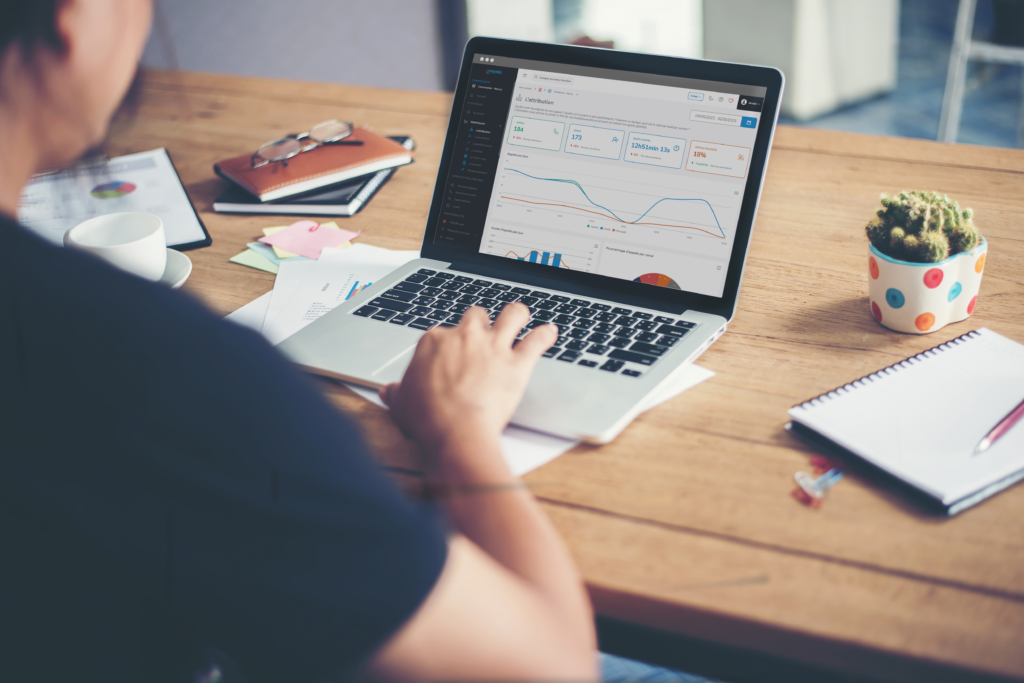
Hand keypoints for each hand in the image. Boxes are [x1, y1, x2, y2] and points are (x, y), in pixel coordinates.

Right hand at [380, 303, 556, 460]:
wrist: (454, 432)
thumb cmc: (427, 419)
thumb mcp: (401, 403)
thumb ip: (398, 392)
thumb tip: (390, 391)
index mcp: (434, 341)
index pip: (443, 332)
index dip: (449, 342)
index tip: (452, 352)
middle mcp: (465, 336)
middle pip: (476, 316)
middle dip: (480, 323)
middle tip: (483, 332)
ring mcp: (493, 346)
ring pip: (511, 315)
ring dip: (517, 314)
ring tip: (520, 316)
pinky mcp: (517, 362)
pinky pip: (537, 340)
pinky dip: (546, 334)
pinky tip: (550, 332)